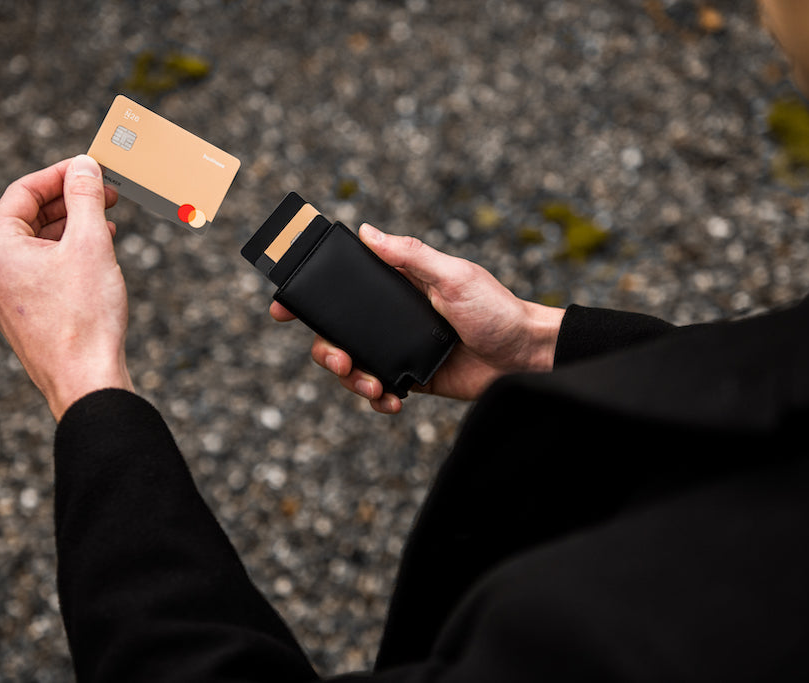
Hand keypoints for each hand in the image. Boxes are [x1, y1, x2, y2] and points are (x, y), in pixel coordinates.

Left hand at [0, 155, 133, 420]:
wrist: (85, 381)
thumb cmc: (85, 316)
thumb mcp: (91, 244)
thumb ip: (86, 197)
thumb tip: (84, 166)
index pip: (24, 191)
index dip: (62, 174)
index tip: (94, 168)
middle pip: (29, 217)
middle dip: (70, 201)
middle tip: (107, 193)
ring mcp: (3, 295)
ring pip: (37, 244)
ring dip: (72, 228)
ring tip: (108, 222)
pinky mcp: (22, 314)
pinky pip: (41, 270)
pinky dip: (68, 255)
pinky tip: (97, 256)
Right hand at [270, 224, 564, 413]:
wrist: (525, 357)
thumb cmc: (497, 309)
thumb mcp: (455, 277)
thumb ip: (411, 257)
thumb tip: (369, 232)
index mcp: (398, 287)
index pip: (345, 287)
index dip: (311, 297)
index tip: (283, 308)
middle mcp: (394, 318)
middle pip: (338, 332)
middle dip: (327, 349)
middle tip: (339, 358)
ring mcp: (400, 349)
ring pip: (353, 365)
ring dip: (351, 378)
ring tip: (372, 386)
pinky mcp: (412, 378)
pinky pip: (380, 391)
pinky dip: (378, 399)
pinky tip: (391, 400)